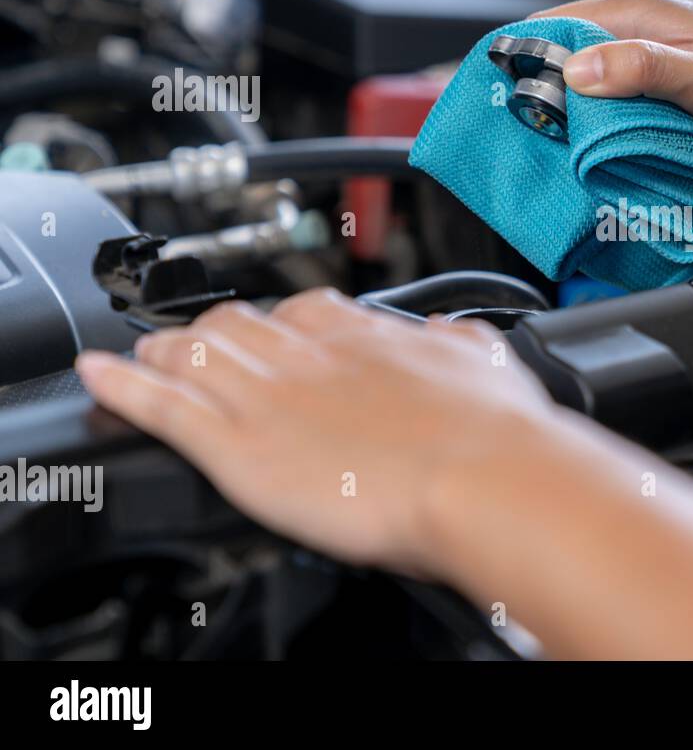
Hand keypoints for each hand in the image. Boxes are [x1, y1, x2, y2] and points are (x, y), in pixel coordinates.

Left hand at [74, 289, 576, 579]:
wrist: (484, 476)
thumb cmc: (496, 433)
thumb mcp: (488, 365)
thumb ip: (461, 344)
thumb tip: (454, 335)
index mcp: (368, 337)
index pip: (304, 310)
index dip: (279, 320)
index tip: (272, 330)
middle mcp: (312, 355)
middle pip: (238, 326)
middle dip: (214, 332)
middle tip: (198, 344)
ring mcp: (270, 396)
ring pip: (194, 356)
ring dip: (166, 354)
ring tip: (145, 358)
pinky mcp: (240, 446)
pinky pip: (164, 406)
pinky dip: (125, 388)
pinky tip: (102, 377)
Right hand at [532, 0, 692, 146]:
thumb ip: (640, 70)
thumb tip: (575, 69)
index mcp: (639, 12)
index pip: (553, 25)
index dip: (522, 62)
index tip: (505, 104)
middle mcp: (642, 25)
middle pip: (566, 53)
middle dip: (543, 93)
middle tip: (532, 140)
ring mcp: (656, 51)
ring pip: (592, 78)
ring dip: (576, 111)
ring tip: (561, 149)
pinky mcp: (670, 78)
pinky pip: (621, 95)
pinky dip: (607, 119)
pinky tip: (604, 147)